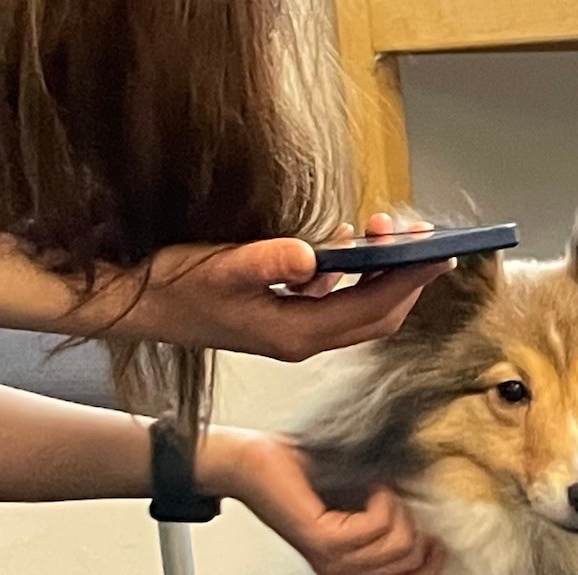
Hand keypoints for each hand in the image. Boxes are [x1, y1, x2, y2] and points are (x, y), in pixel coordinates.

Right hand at [105, 214, 452, 360]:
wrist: (139, 305)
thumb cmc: (175, 286)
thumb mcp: (220, 266)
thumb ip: (268, 260)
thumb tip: (313, 254)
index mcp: (298, 333)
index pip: (372, 308)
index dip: (410, 281)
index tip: (439, 253)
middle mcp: (305, 338)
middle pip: (378, 313)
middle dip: (407, 277)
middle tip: (426, 239)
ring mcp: (296, 330)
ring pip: (359, 306)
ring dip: (380, 272)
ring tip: (387, 232)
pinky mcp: (285, 316)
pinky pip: (334, 298)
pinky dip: (350, 272)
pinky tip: (346, 242)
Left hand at [200, 429, 446, 574]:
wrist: (254, 462)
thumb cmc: (304, 474)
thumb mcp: (360, 502)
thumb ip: (391, 519)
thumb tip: (434, 520)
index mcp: (353, 567)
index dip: (432, 561)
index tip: (433, 532)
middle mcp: (344, 571)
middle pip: (410, 560)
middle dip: (413, 522)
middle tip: (390, 496)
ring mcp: (335, 561)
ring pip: (399, 544)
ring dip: (397, 508)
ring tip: (377, 489)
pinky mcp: (326, 543)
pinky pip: (378, 526)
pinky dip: (382, 500)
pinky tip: (370, 487)